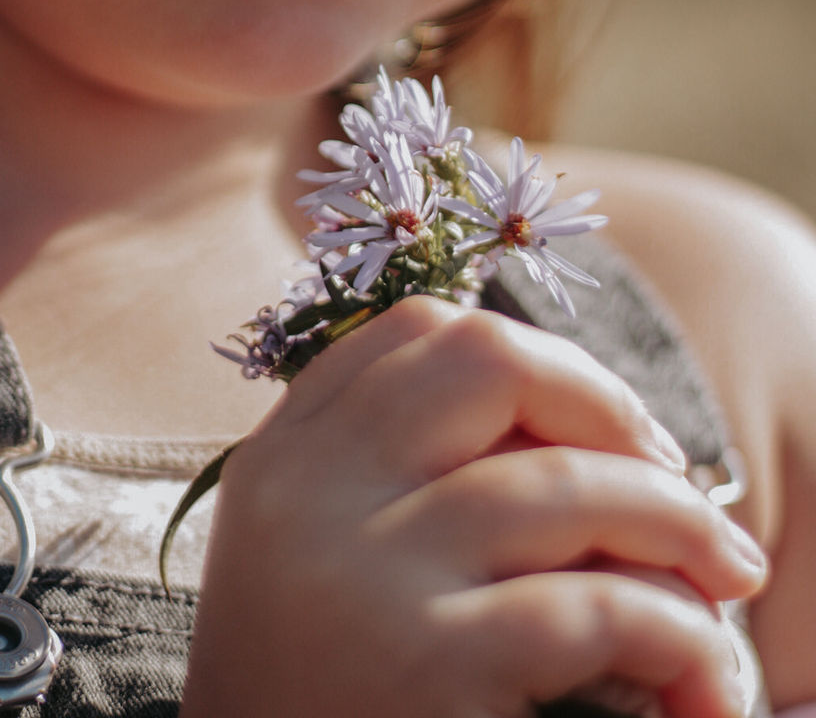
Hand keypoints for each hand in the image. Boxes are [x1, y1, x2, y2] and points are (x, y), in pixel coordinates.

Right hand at [181, 297, 765, 717]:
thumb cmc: (310, 701)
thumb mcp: (318, 559)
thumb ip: (390, 472)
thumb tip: (575, 419)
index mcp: (285, 458)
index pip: (417, 330)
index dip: (532, 358)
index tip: (597, 424)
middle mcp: (310, 493)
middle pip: (486, 359)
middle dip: (606, 400)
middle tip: (673, 472)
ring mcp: (363, 574)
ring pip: (564, 483)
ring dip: (678, 523)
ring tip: (727, 571)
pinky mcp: (425, 668)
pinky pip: (594, 609)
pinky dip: (677, 632)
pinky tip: (700, 674)